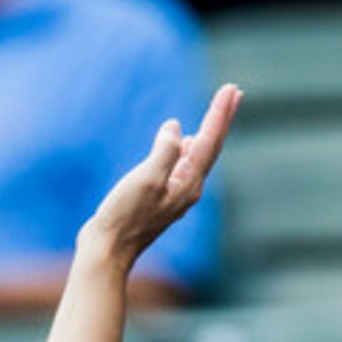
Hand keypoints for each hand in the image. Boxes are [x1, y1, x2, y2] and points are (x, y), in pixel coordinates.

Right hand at [80, 83, 239, 268]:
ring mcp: (174, 194)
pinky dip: (188, 147)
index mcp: (188, 183)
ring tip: (217, 113)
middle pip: (210, 146)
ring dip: (208, 131)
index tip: (233, 89)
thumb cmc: (125, 217)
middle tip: (234, 93)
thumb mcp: (147, 178)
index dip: (220, 113)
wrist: (107, 251)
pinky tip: (185, 143)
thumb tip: (175, 128)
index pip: (209, 140)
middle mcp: (187, 189)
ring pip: (198, 155)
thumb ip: (165, 151)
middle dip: (221, 118)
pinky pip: (181, 164)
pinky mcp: (159, 197)